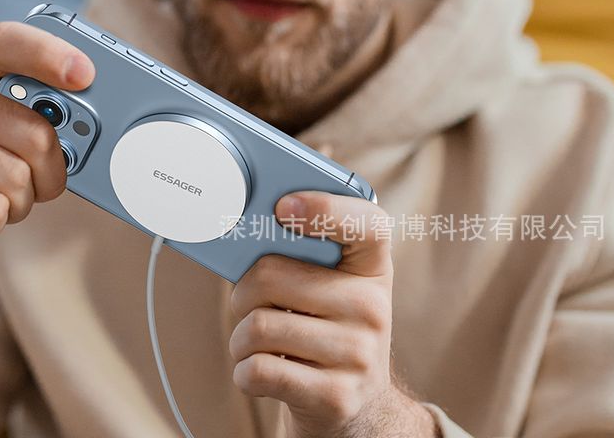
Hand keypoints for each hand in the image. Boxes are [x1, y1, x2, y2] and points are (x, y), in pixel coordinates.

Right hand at [0, 21, 95, 271]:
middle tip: (38, 174)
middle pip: (34, 133)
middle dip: (52, 168)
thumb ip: (47, 108)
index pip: (6, 41)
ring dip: (22, 199)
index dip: (47, 54)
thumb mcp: (13, 118)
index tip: (84, 74)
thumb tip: (92, 123)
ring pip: (16, 179)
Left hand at [229, 192, 435, 437]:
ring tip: (254, 342)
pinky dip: (243, 370)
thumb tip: (241, 238)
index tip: (283, 207)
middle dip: (243, 293)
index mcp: (373, 267)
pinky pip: (259, 370)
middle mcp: (373, 307)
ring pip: (258, 327)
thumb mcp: (331, 285)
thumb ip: (300, 255)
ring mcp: (358, 354)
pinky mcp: (336, 397)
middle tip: (249, 304)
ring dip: (240, 337)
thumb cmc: (326, 326)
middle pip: (272, 276)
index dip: (325, 207)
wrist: (357, 407)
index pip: (368, 223)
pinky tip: (257, 369)